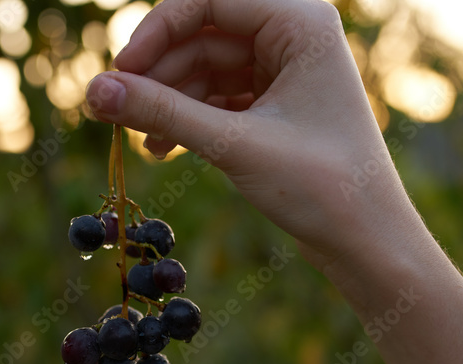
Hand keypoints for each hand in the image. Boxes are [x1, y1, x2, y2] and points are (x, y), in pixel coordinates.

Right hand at [85, 0, 422, 272]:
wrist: (367, 241)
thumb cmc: (321, 187)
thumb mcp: (233, 145)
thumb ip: (162, 112)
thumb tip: (94, 93)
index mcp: (300, 22)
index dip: (156, 31)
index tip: (119, 73)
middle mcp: (293, 36)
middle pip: (201, 34)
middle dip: (156, 74)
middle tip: (111, 111)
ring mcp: (283, 72)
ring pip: (204, 68)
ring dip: (167, 101)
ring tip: (135, 140)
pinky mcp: (274, 106)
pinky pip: (217, 97)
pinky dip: (187, 118)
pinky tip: (160, 148)